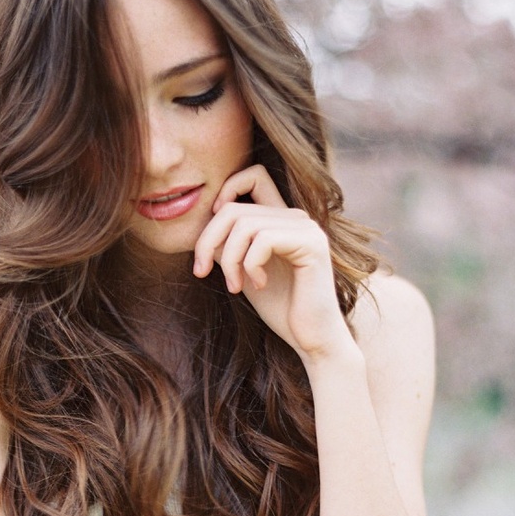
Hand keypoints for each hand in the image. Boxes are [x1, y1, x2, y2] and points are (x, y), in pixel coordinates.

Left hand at [193, 165, 356, 366]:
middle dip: (208, 240)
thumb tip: (203, 222)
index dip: (225, 192)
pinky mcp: (312, 245)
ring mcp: (306, 228)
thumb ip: (229, 244)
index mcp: (282, 219)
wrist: (312, 339)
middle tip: (202, 271)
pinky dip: (250, 265)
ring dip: (228, 259)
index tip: (211, 236)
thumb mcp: (243, 270)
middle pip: (235, 207)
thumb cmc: (281, 308)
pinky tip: (258, 284)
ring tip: (234, 286)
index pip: (252, 176)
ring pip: (245, 224)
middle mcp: (296, 217)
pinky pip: (264, 240)